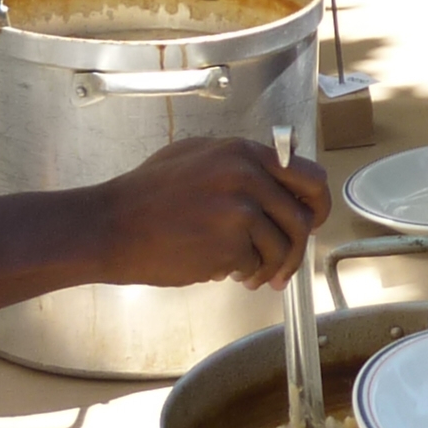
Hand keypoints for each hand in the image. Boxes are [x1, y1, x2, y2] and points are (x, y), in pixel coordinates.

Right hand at [96, 137, 328, 289]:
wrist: (110, 226)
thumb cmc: (146, 196)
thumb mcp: (196, 157)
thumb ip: (240, 164)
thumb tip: (281, 177)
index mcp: (243, 152)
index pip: (309, 177)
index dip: (317, 205)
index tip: (313, 221)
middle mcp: (247, 176)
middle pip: (302, 219)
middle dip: (299, 248)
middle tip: (288, 265)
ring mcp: (239, 211)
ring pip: (281, 249)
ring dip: (269, 269)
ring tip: (248, 275)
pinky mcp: (228, 245)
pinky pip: (253, 265)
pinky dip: (242, 274)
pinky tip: (222, 271)